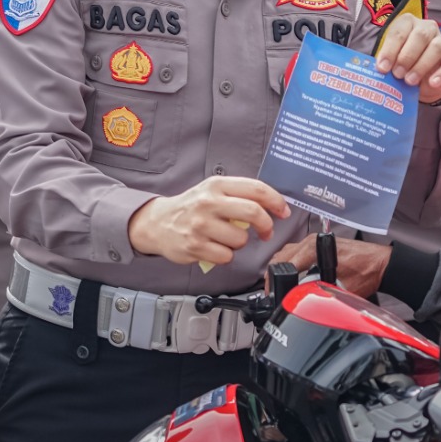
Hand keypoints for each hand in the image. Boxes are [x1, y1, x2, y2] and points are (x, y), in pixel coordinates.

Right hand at [128, 176, 289, 266]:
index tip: (283, 211)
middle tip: (266, 231)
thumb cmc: (191, 206)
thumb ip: (239, 194)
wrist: (157, 222)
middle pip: (253, 213)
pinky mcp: (195, 246)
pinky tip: (215, 247)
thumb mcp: (212, 190)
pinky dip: (226, 255)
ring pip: (241, 239)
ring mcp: (201, 225)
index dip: (276, 201)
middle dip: (266, 225)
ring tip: (227, 238)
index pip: (256, 189)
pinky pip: (226, 256)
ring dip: (240, 243)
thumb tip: (272, 205)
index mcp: (217, 185)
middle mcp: (209, 202)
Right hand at [274, 234, 392, 297]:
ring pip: (287, 253)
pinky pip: (296, 252)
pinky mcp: (319, 245)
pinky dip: (290, 263)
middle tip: (271, 292)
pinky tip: (293, 275)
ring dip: (280, 267)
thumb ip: (318, 294)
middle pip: (281, 257)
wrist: (381, 263)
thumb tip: (301, 301)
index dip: (274, 281)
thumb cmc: (366, 272)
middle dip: (273, 274)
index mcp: (314, 249)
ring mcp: (315, 242)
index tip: (271, 293)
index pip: (283, 264)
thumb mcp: (340, 289)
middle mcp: (312, 242)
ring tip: (279, 284)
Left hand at [376, 14, 440, 103]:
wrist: (422, 80)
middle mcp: (427, 28)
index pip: (399, 31)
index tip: (382, 67)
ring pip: (436, 47)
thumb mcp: (392, 60)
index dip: (390, 50)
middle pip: (420, 36)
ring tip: (410, 80)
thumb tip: (380, 69)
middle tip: (397, 74)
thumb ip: (387, 62)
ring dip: (421, 65)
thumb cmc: (402, 64)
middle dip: (406, 56)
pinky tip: (431, 83)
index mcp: (408, 23)